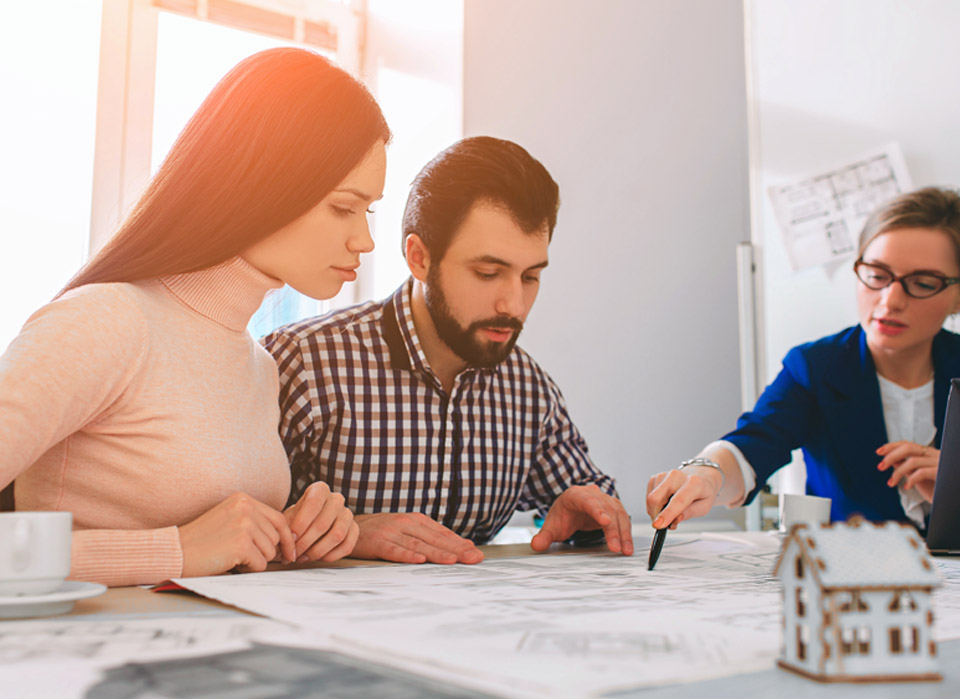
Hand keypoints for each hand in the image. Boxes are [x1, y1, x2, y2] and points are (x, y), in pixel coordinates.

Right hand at [178, 492, 295, 576]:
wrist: (175, 552)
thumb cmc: (201, 541)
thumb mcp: (229, 519)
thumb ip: (254, 522)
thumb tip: (287, 539)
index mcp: (243, 499)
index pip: (279, 518)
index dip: (286, 538)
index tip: (288, 552)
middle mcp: (245, 507)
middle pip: (276, 536)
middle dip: (267, 552)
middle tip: (247, 557)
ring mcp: (244, 524)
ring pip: (270, 551)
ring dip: (256, 561)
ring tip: (233, 557)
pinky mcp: (241, 543)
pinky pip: (260, 564)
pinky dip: (249, 569)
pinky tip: (231, 563)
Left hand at [283, 482, 358, 562]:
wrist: (310, 524)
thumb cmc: (297, 520)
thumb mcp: (288, 518)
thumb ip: (286, 527)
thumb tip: (283, 542)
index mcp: (320, 490)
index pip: (312, 504)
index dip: (300, 524)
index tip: (290, 539)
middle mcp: (336, 499)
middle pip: (323, 523)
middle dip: (305, 543)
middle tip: (293, 554)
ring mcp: (347, 514)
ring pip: (337, 536)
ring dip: (317, 551)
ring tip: (303, 558)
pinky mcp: (354, 529)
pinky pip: (347, 546)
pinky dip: (331, 556)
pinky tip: (318, 558)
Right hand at [350, 512, 483, 563]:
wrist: (349, 526)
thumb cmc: (382, 532)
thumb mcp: (408, 531)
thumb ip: (432, 539)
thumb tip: (462, 547)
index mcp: (416, 521)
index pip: (443, 534)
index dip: (460, 544)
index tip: (476, 554)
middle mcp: (406, 524)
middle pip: (435, 539)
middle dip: (456, 550)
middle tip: (473, 559)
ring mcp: (392, 532)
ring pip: (418, 544)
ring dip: (436, 553)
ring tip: (452, 560)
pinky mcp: (377, 542)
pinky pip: (394, 550)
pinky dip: (407, 555)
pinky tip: (418, 560)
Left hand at [530, 485, 632, 554]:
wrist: (571, 509)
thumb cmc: (563, 515)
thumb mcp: (552, 526)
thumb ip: (544, 536)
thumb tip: (537, 545)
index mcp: (576, 495)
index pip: (588, 501)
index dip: (597, 510)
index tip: (605, 521)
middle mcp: (593, 494)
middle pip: (606, 509)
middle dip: (612, 529)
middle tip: (615, 548)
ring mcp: (606, 500)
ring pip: (618, 513)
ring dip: (623, 532)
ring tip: (625, 550)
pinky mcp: (615, 508)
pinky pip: (623, 519)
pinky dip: (626, 532)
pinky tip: (627, 546)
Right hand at [646, 467, 721, 529]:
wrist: (700, 477)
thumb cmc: (702, 492)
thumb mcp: (704, 507)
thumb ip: (689, 513)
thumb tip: (674, 520)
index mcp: (693, 483)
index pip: (677, 500)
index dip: (667, 514)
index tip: (658, 525)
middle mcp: (677, 476)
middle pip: (656, 498)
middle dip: (656, 516)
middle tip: (664, 524)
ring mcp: (664, 475)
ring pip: (650, 498)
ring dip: (656, 511)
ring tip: (668, 512)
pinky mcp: (655, 477)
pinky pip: (648, 496)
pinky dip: (654, 505)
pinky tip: (664, 504)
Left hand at [877, 441, 939, 502]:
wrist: (952, 501)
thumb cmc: (936, 489)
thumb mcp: (919, 476)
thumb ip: (908, 467)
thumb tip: (891, 460)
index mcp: (929, 454)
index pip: (908, 443)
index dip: (892, 446)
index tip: (878, 452)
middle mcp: (935, 455)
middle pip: (908, 448)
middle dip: (891, 456)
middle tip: (880, 467)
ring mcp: (939, 463)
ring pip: (912, 461)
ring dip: (897, 472)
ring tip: (891, 482)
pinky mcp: (941, 473)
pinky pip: (921, 473)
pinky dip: (910, 479)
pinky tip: (906, 487)